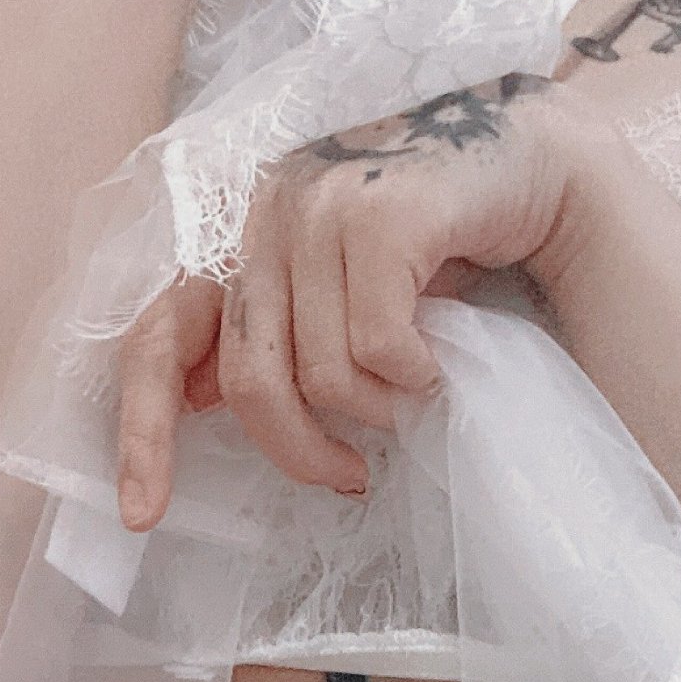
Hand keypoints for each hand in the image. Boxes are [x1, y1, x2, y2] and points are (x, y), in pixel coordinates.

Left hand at [115, 71, 606, 531]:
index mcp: (242, 237)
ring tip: (417, 394)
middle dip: (301, 452)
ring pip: (321, 375)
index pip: (158, 339)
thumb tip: (202, 400)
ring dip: (379, 412)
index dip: (143, 432)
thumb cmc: (444, 244)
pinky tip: (439, 365)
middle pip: (250, 381)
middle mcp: (265, 213)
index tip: (143, 515)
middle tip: (349, 478)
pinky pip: (378, 347)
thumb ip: (278, 337)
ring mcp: (320, 204)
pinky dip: (414, 379)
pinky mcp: (379, 212)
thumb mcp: (343, 295)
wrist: (537, 167)